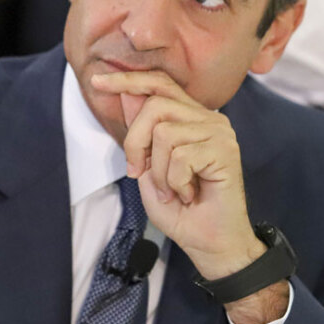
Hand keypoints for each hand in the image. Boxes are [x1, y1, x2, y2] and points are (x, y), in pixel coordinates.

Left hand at [91, 71, 287, 323]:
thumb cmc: (181, 210)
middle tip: (138, 172)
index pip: (159, 84)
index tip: (98, 82)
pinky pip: (180, 156)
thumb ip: (139, 136)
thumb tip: (126, 95)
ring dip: (158, 171)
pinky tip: (189, 194)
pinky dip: (174, 182)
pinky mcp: (225, 149)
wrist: (211, 244)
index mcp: (191, 118)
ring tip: (173, 190)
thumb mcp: (147, 170)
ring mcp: (219, 132)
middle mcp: (208, 118)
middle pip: (155, 105)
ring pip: (164, 133)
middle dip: (134, 142)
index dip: (129, 79)